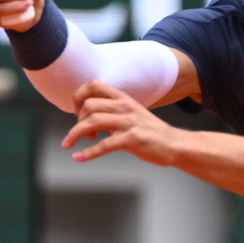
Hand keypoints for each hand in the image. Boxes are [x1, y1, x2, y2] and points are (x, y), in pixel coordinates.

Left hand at [62, 81, 181, 168]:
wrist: (174, 144)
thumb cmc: (151, 131)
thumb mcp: (131, 113)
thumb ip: (112, 111)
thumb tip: (89, 116)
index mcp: (123, 98)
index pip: (93, 85)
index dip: (78, 97)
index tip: (76, 112)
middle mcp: (125, 106)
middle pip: (89, 105)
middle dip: (76, 120)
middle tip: (77, 133)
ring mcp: (129, 122)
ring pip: (93, 122)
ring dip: (75, 134)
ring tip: (69, 144)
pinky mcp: (132, 139)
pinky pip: (104, 145)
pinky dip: (87, 153)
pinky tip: (79, 157)